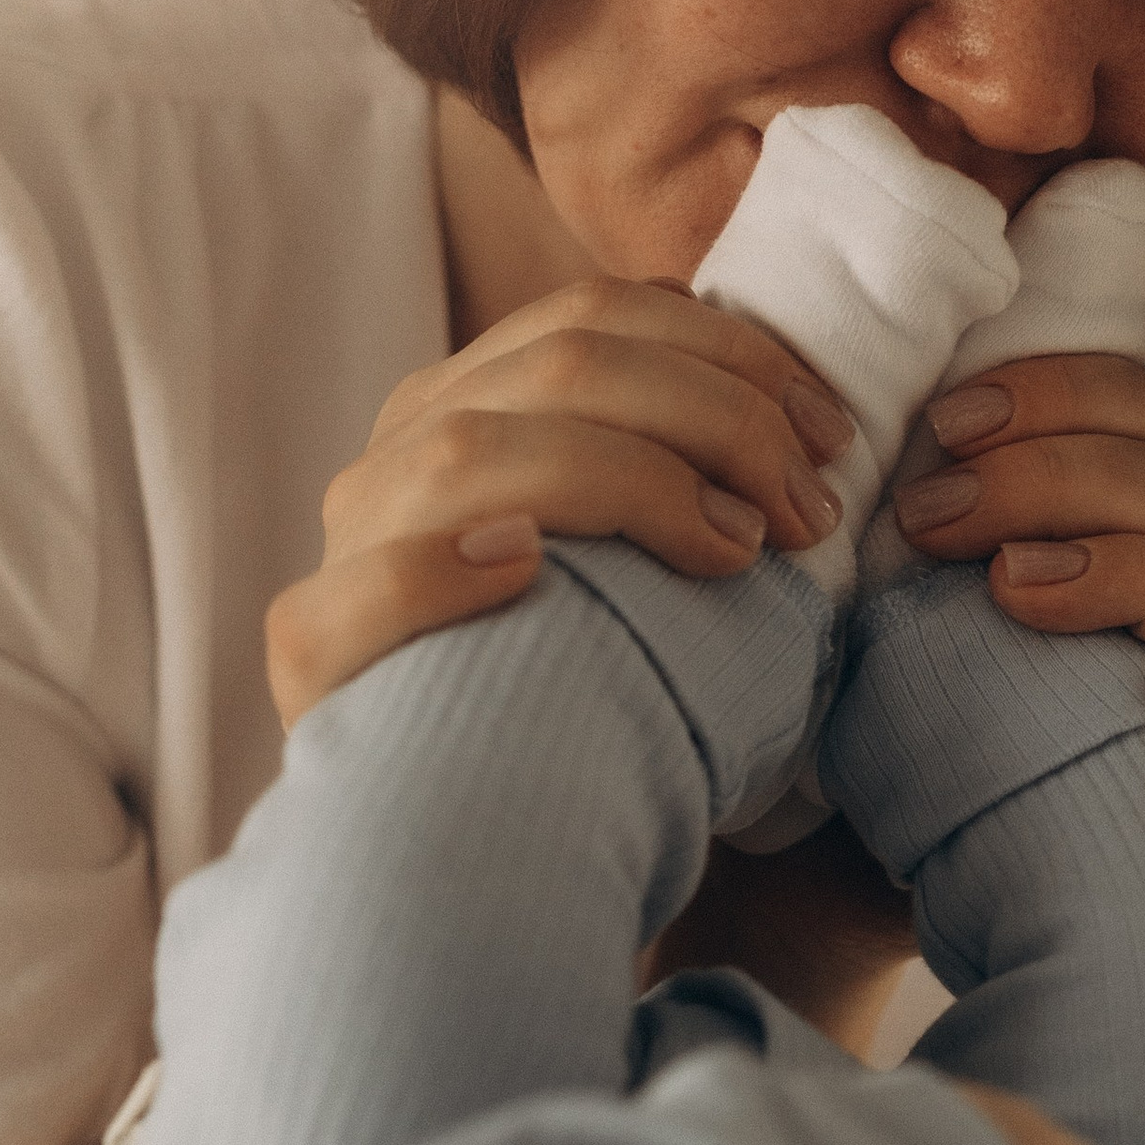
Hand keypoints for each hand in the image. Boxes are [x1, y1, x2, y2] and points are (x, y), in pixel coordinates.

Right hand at [266, 282, 853, 728]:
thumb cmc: (578, 678)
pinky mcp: (312, 652)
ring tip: (731, 548)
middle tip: (807, 511)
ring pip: (471, 455)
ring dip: (630, 482)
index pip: (595, 317)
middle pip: (561, 367)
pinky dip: (444, 569)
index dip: (731, 355)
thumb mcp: (623, 552)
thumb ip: (664, 464)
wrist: (456, 827)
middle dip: (718, 420)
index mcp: (470, 403)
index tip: (831, 433)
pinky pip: (367, 589)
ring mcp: (350, 546)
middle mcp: (401, 453)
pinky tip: (529, 573)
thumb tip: (799, 419)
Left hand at [894, 357, 1144, 828]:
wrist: (882, 855)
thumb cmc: (888, 699)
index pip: (1141, 414)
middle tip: (927, 518)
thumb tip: (879, 436)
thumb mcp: (882, 589)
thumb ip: (909, 509)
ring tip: (1007, 589)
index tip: (947, 425)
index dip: (1061, 392)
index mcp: (1114, 521)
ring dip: (1125, 576)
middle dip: (1045, 480)